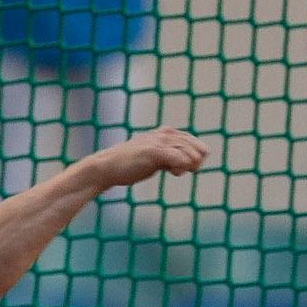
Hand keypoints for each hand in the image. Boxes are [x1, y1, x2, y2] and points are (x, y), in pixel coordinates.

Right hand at [94, 127, 208, 188]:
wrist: (109, 166)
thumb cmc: (130, 165)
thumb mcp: (155, 159)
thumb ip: (170, 159)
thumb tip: (189, 165)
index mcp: (166, 133)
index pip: (193, 141)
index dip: (197, 156)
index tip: (190, 169)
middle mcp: (165, 134)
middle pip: (195, 147)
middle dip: (196, 161)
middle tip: (186, 172)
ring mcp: (159, 142)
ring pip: (188, 152)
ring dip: (189, 165)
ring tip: (177, 172)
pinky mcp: (154, 152)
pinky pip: (177, 158)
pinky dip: (181, 166)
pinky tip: (175, 173)